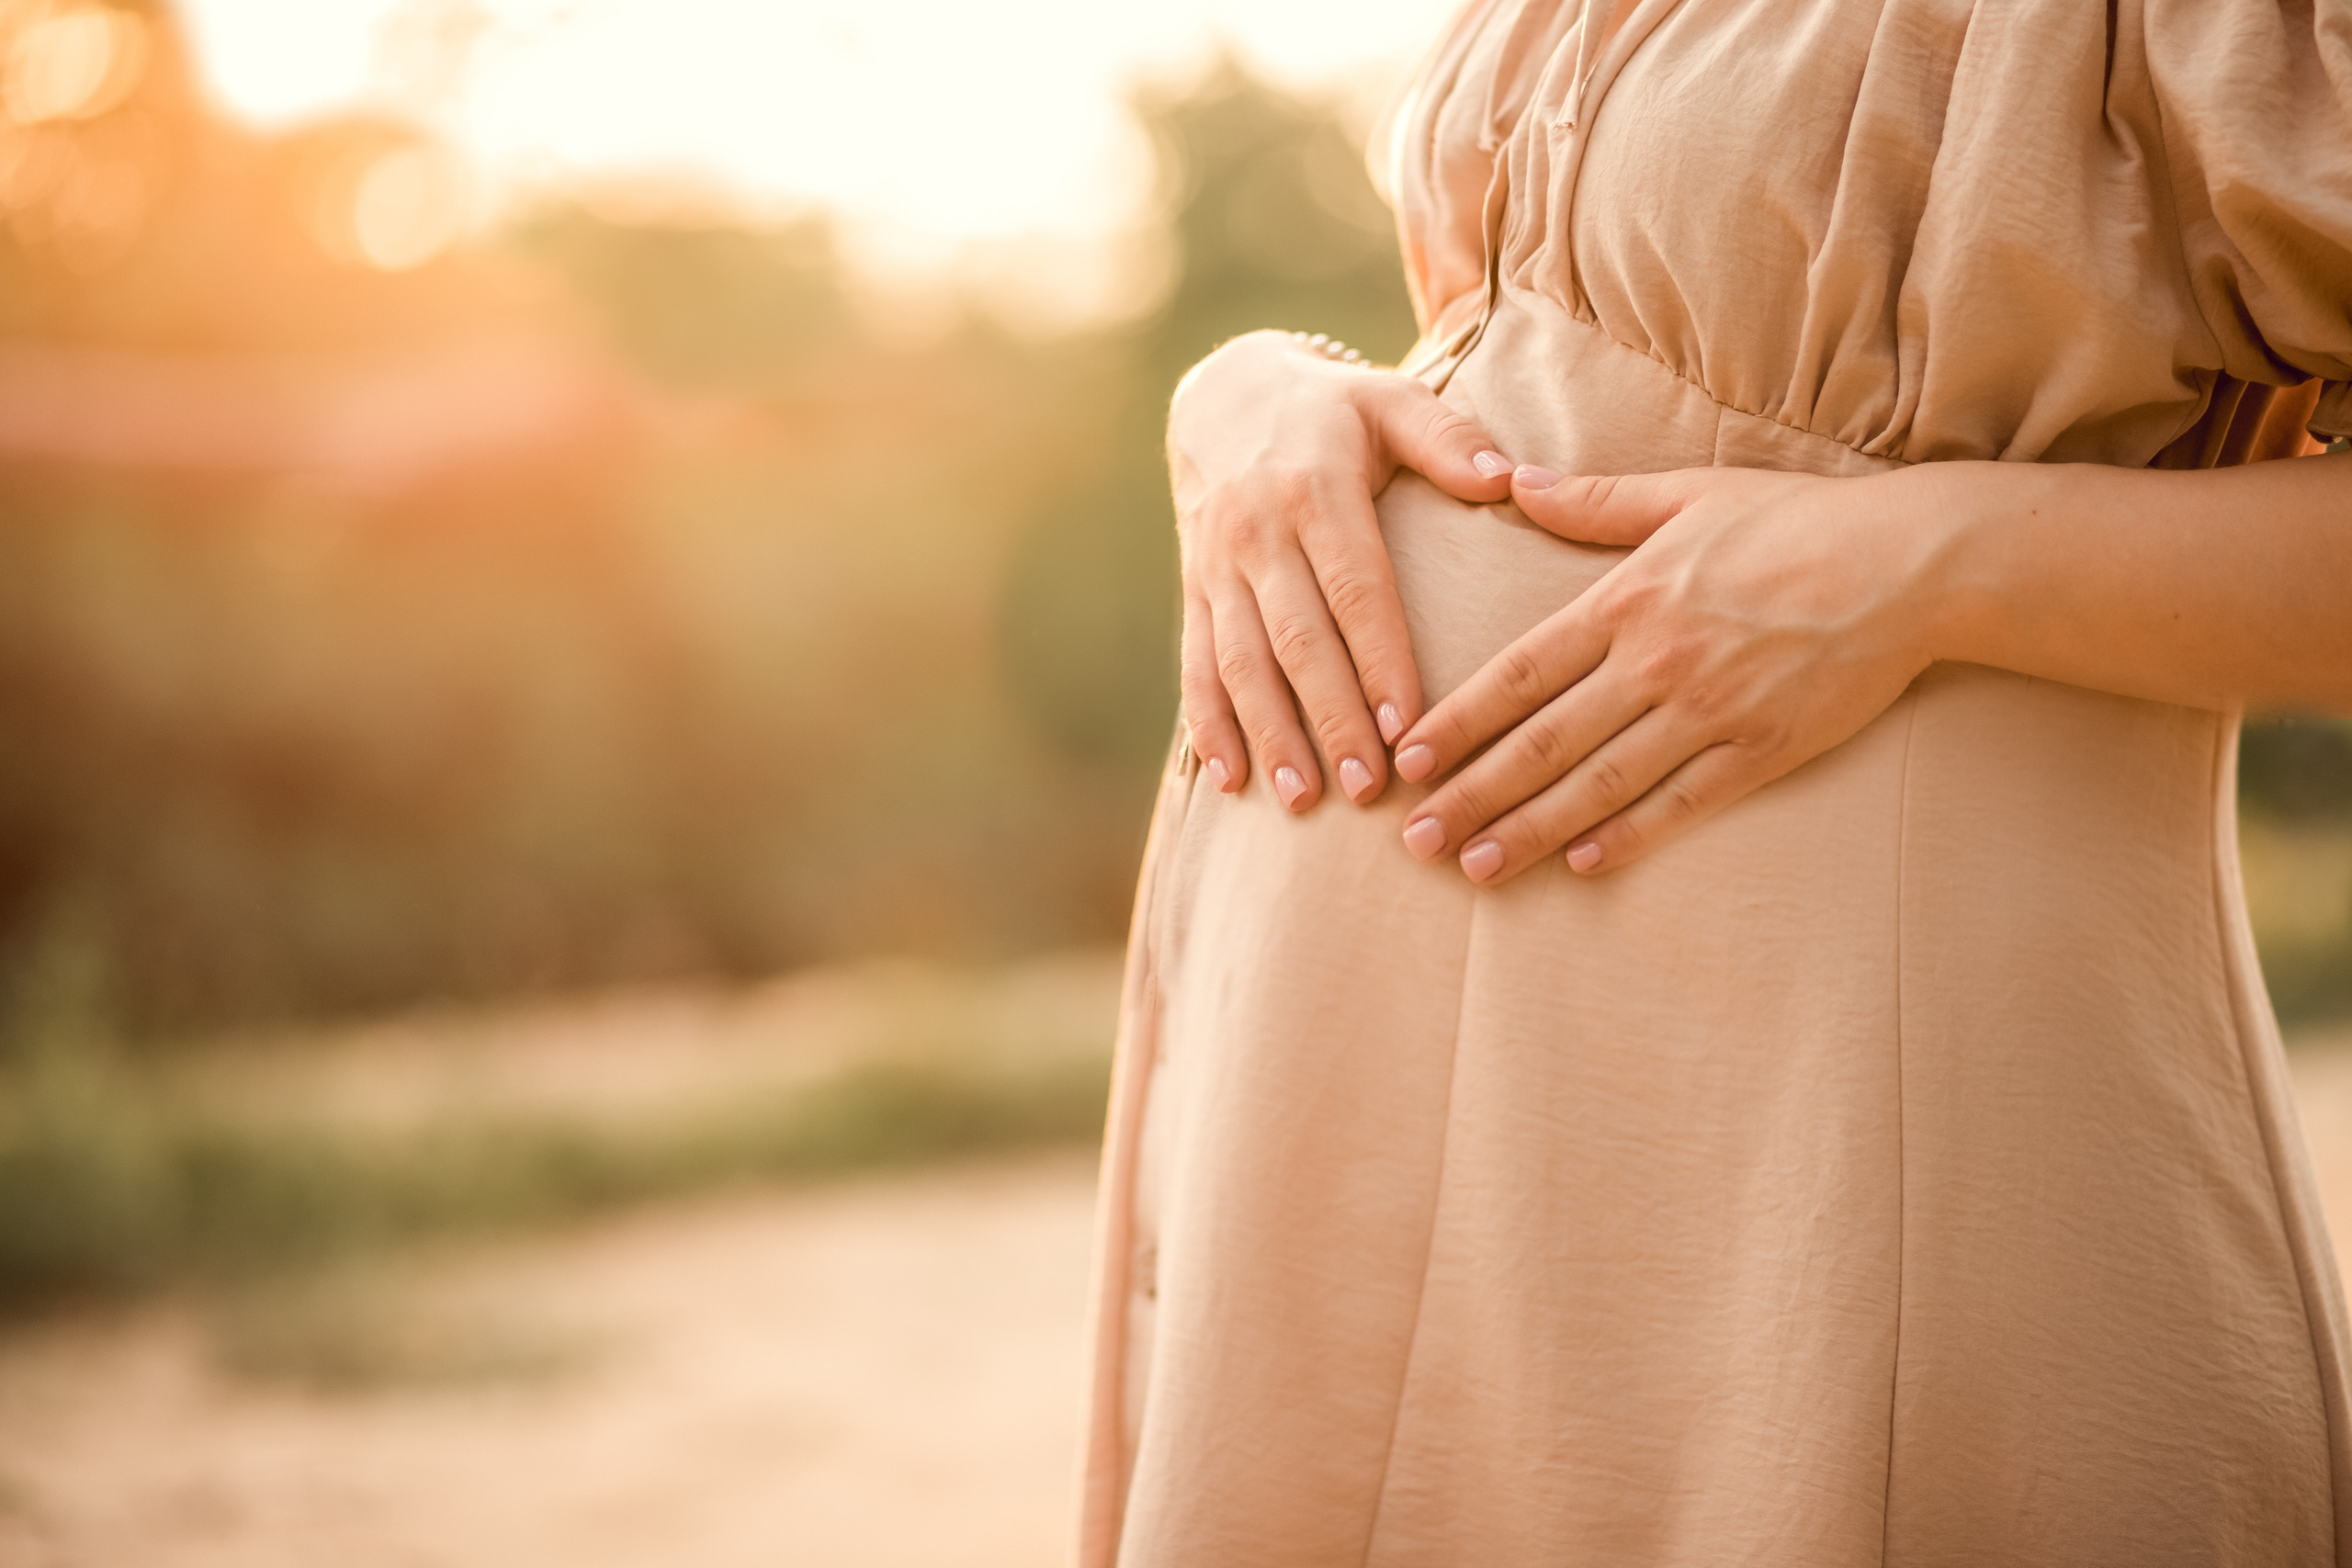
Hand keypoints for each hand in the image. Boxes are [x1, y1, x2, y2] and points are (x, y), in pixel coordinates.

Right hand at [1171, 330, 1515, 809]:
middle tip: (1368, 788)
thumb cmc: (1331, 409)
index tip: (1405, 722)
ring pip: (1241, 662)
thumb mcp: (1389, 400)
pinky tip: (1233, 780)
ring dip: (1271, 733)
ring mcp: (1218, 567)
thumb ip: (1448, 439)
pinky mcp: (1193, 590)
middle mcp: (1259, 534)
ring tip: (1304, 799)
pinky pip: (1196, 664)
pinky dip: (1210, 725)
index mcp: (1317, 490)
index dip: (1378, 657)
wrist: (1222, 395)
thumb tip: (1508, 480)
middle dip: (1330, 717)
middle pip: (1298, 639)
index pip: (1354, 587)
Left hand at [1391, 461, 1961, 879]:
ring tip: (1474, 866)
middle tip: (1415, 840)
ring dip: (1529, 830)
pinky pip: (1681, 805)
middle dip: (1471, 794)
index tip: (1407, 759)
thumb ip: (1592, 501)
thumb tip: (1513, 482)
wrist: (1912, 563)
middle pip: (1542, 742)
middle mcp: (1656, 663)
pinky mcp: (1763, 751)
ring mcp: (1709, 713)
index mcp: (1627, 601)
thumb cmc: (1798, 520)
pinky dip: (1628, 837)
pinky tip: (1579, 865)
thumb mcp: (1687, 493)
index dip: (1458, 721)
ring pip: (1599, 784)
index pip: (1518, 673)